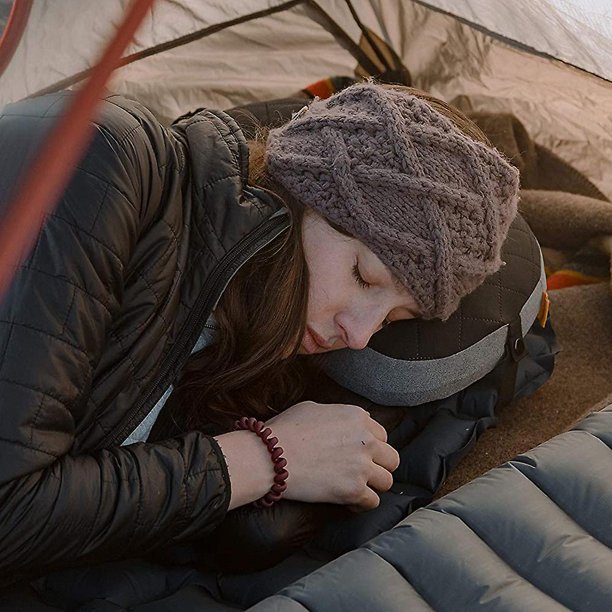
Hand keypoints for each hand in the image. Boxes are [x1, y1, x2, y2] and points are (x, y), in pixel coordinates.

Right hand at [266, 401, 399, 510]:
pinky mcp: (354, 490)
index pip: (381, 434)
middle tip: (363, 471)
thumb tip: (339, 425)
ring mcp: (362, 466)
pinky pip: (373, 502)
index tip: (360, 453)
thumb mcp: (313, 408)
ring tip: (357, 487)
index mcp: (357, 417)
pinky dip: (362, 503)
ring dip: (373, 485)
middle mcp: (366, 440)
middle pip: (391, 458)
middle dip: (379, 465)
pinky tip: (350, 501)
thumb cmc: (286, 430)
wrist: (271, 456)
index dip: (371, 445)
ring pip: (387, 481)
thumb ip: (336, 415)